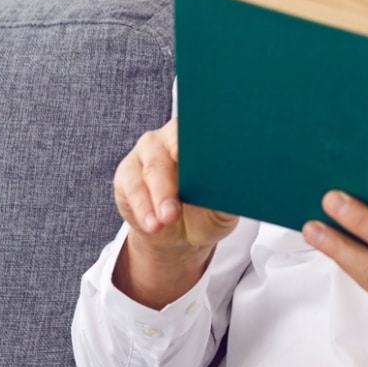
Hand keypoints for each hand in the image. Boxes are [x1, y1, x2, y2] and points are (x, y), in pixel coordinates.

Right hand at [112, 118, 238, 308]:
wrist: (180, 236)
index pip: (201, 130)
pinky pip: (132, 188)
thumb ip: (230, 192)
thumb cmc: (206, 212)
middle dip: (180, 176)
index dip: (204, 141)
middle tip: (184, 200)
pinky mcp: (127, 174)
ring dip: (160, 196)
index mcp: (199, 138)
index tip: (209, 156)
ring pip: (151, 169)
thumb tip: (240, 182)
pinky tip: (153, 224)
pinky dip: (143, 208)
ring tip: (167, 219)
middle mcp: (170, 138)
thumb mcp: (225, 207)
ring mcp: (145, 153)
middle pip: (172, 148)